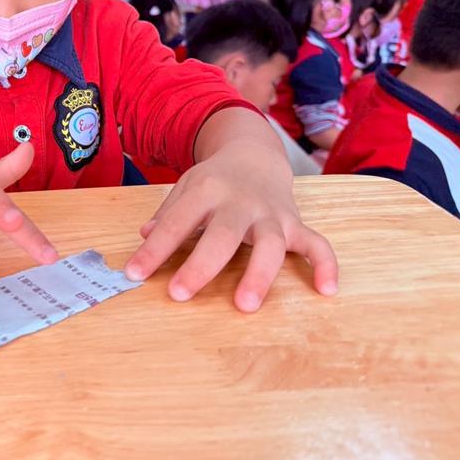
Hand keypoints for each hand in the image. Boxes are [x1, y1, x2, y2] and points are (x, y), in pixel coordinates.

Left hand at [124, 145, 337, 312]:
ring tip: (245, 305)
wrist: (254, 154)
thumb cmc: (214, 181)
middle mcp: (240, 202)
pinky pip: (316, 244)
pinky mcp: (296, 224)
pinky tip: (325, 290)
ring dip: (259, 274)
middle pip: (223, 234)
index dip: (154, 250)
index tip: (134, 274)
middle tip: (179, 293)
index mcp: (206, 190)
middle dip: (201, 265)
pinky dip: (325, 265)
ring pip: (270, 243)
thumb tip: (145, 237)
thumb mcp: (184, 188)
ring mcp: (271, 213)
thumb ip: (167, 214)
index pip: (176, 222)